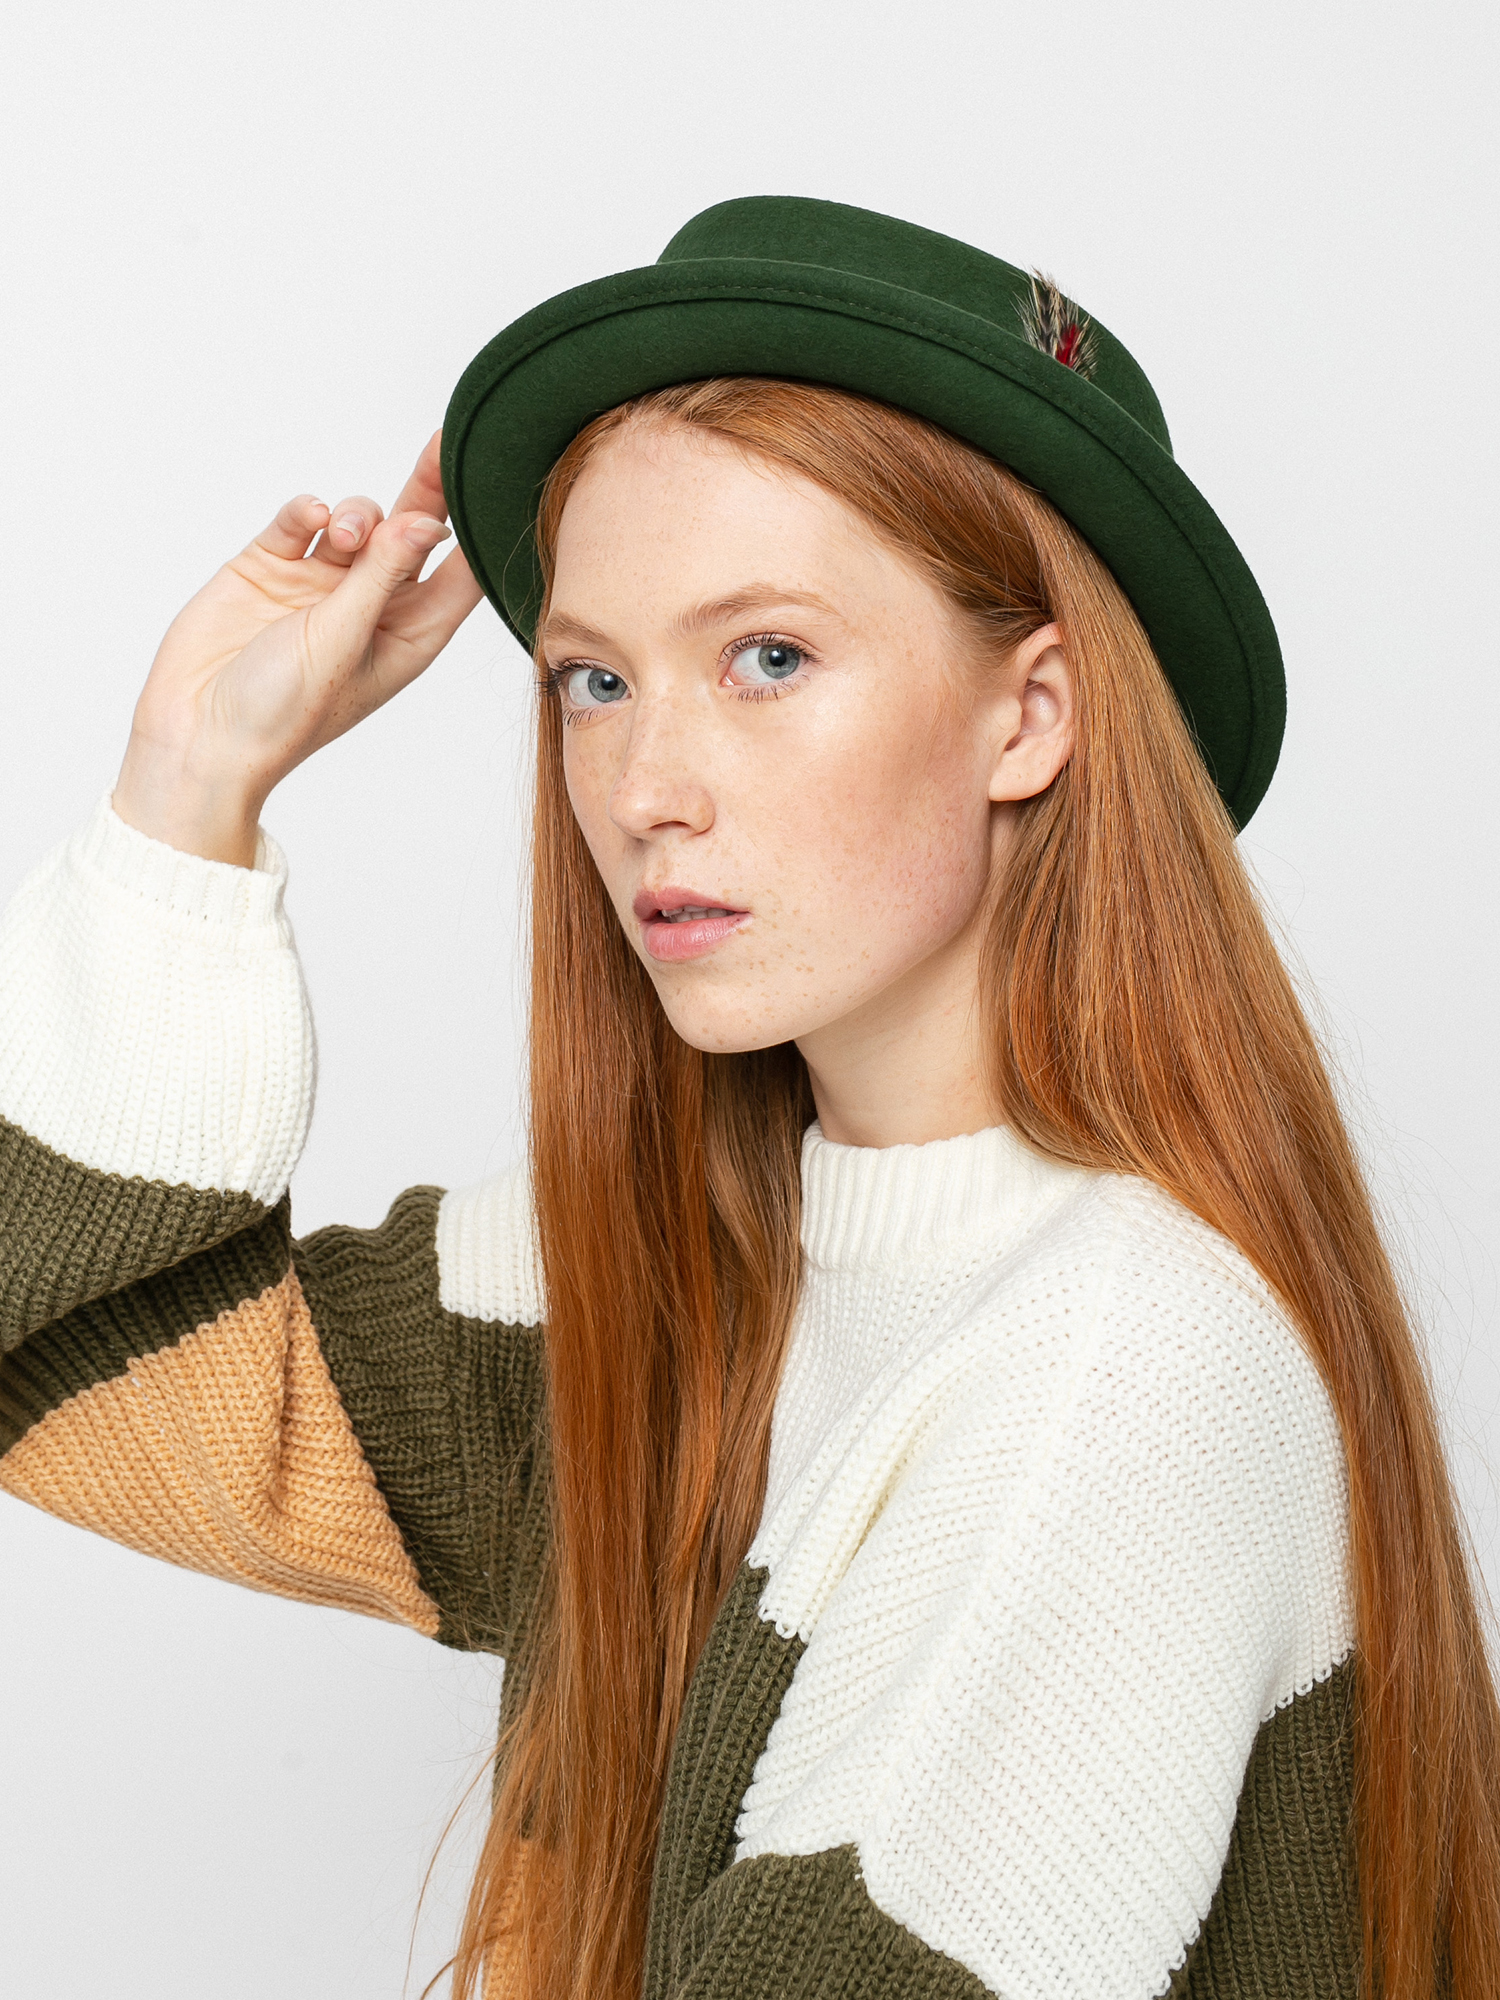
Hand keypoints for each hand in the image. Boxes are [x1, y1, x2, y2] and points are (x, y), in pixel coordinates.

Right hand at [113, 431, 483, 864]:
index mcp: (406, 638)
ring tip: (344, 533)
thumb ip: (381, 576)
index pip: (458, 578)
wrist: (197, 734)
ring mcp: (318, 587)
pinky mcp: (269, 569)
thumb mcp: (342, 642)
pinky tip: (310, 518)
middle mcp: (368, 608)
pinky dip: (308, 511)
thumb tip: (426, 522)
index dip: (475, 531)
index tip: (489, 479)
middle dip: (425, 491)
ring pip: (357, 522)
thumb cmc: (281, 713)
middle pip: (411, 536)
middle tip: (439, 444)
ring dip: (357, 515)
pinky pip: (300, 522)